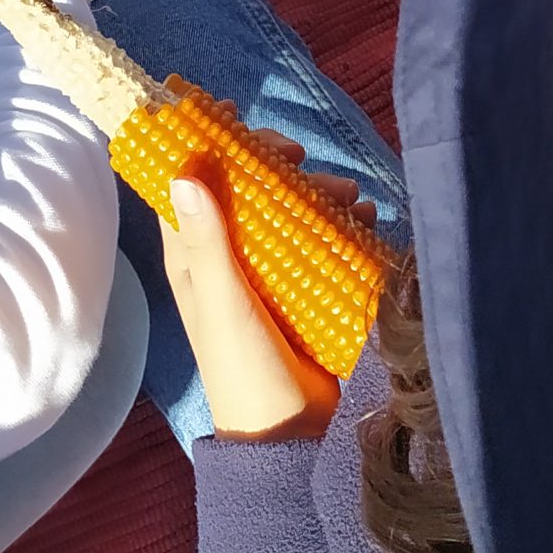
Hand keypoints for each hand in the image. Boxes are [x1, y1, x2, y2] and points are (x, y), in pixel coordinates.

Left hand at [161, 126, 373, 440]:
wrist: (292, 438)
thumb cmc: (244, 371)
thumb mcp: (226, 303)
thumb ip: (208, 241)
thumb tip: (185, 170)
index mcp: (194, 259)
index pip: (188, 186)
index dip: (204, 145)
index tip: (232, 114)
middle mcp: (227, 259)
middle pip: (245, 190)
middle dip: (272, 163)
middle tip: (298, 153)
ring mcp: (268, 273)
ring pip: (287, 210)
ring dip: (316, 191)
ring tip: (349, 193)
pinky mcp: (306, 288)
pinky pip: (322, 238)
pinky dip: (342, 220)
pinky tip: (366, 215)